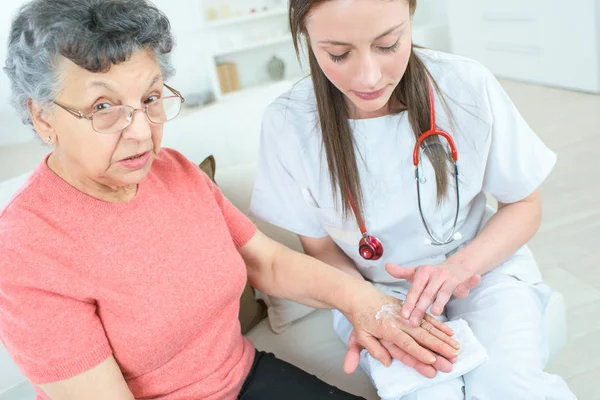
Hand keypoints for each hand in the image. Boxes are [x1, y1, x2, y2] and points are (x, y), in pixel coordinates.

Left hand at [342, 283, 460, 375]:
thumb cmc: (361, 318)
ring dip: (443, 337)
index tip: (432, 360)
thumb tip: (387, 363)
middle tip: (452, 356)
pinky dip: (439, 325)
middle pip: (422, 335)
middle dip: (439, 346)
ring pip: (428, 326)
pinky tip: (450, 332)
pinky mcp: (411, 308)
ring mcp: (407, 314)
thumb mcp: (361, 336)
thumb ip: (374, 350)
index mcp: (388, 329)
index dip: (419, 352)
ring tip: (456, 346)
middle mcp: (400, 321)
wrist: (361, 296)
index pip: (406, 343)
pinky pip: (427, 317)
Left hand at [386, 262, 480, 326]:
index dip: (409, 302)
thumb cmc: (431, 275)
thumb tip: (386, 265)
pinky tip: (476, 278)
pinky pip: (468, 281)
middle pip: (427, 294)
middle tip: (413, 322)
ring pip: (444, 293)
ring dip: (440, 302)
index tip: (403, 315)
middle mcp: (436, 274)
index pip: (414, 290)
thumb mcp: (416, 273)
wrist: (454, 266)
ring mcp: (450, 277)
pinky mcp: (462, 280)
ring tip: (435, 312)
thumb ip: (401, 272)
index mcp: (423, 273)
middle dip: (420, 309)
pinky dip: (471, 280)